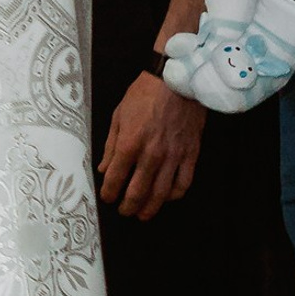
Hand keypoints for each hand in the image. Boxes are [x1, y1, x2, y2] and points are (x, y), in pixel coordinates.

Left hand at [97, 72, 203, 219]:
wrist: (177, 80)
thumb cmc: (144, 95)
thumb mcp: (118, 116)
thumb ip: (111, 146)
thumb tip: (103, 169)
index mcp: (130, 144)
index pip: (115, 179)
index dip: (109, 193)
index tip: (107, 198)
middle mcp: (152, 155)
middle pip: (138, 192)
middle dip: (128, 206)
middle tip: (124, 211)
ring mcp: (174, 156)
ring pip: (161, 193)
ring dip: (150, 208)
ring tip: (143, 214)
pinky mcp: (191, 154)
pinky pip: (184, 183)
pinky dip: (174, 195)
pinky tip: (166, 197)